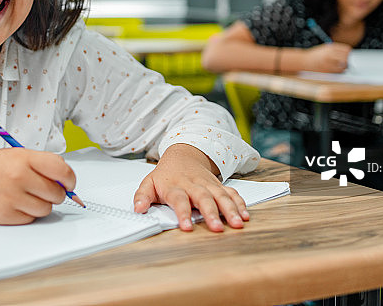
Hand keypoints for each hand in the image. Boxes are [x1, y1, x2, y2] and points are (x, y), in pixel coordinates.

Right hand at [0, 148, 76, 224]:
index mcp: (26, 159)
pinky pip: (31, 219)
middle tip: (45, 189)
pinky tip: (17, 203)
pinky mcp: (6, 215)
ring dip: (41, 205)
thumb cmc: (0, 167)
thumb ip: (47, 165)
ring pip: (46, 209)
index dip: (70, 180)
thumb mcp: (23, 156)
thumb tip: (68, 183)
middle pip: (57, 194)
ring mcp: (12, 198)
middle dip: (56, 193)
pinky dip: (28, 213)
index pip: (62, 171)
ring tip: (28, 196)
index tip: (69, 183)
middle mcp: (19, 178)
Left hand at [132, 143, 249, 231]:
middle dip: (212, 213)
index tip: (187, 227)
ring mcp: (208, 185)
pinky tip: (245, 215)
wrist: (183, 154)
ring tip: (237, 223)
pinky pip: (231, 193)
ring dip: (230, 209)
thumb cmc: (166, 175)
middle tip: (217, 228)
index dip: (183, 213)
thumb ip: (142, 196)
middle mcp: (193, 185)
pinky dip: (239, 203)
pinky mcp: (218, 185)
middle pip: (204, 198)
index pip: (179, 200)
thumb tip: (137, 209)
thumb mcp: (149, 183)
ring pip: (221, 196)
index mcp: (175, 186)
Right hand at [305, 43, 351, 72]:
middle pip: (346, 57)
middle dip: (348, 60)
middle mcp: (329, 54)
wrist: (303, 61)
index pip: (346, 49)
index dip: (348, 53)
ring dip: (344, 66)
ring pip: (343, 65)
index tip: (348, 55)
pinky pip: (338, 71)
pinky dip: (339, 71)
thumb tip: (347, 54)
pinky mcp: (326, 69)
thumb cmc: (314, 55)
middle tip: (346, 62)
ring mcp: (328, 62)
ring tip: (342, 67)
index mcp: (330, 47)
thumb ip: (334, 50)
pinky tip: (337, 70)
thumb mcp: (324, 48)